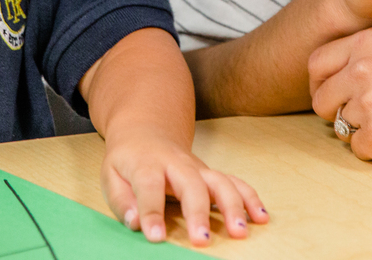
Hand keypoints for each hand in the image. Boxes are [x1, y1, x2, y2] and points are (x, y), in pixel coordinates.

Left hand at [100, 127, 267, 246]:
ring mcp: (198, 168)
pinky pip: (234, 182)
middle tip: (202, 240)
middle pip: (191, 183)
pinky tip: (260, 218)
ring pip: (220, 181)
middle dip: (198, 212)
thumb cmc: (128, 159)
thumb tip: (135, 222)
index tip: (156, 236)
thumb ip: (121, 199)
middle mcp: (176, 163)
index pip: (149, 186)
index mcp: (147, 163)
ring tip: (240, 231)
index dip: (152, 211)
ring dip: (233, 206)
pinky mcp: (211, 174)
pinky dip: (250, 198)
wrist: (147, 131)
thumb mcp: (111, 174)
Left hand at [308, 26, 371, 168]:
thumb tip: (336, 78)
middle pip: (321, 99)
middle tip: (365, 118)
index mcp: (369, 40)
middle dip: (336, 112)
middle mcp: (362, 67)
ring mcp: (369, 102)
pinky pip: (358, 149)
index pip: (317, 63)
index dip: (321, 83)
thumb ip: (369, 56)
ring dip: (361, 131)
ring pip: (340, 126)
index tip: (333, 95)